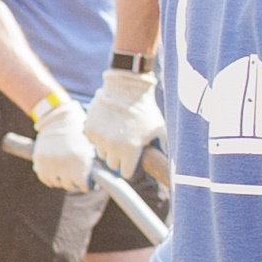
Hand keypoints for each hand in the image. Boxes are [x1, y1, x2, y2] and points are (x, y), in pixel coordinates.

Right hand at [15, 93, 100, 201]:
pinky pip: (44, 178)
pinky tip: (55, 173)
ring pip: (56, 183)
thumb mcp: (88, 150)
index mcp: (79, 160)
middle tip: (74, 178)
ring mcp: (50, 162)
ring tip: (65, 174)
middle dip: (73, 182)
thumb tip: (91, 185)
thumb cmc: (78, 136)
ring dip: (61, 180)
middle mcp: (64, 163)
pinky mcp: (39, 160)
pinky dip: (49, 178)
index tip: (85, 183)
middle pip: (68, 185)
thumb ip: (88, 167)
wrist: (59, 121)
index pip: (82, 185)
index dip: (84, 185)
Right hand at [80, 63, 158, 178]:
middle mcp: (112, 147)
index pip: (126, 173)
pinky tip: (108, 126)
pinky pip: (93, 141)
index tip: (133, 160)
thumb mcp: (159, 129)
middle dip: (119, 158)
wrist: (126, 89)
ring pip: (102, 153)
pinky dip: (99, 137)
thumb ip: (164, 146)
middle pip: (113, 164)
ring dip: (108, 148)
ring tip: (117, 134)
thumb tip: (171, 161)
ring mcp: (99, 138)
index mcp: (130, 151)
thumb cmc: (146, 110)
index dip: (130, 167)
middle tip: (125, 145)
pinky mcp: (89, 129)